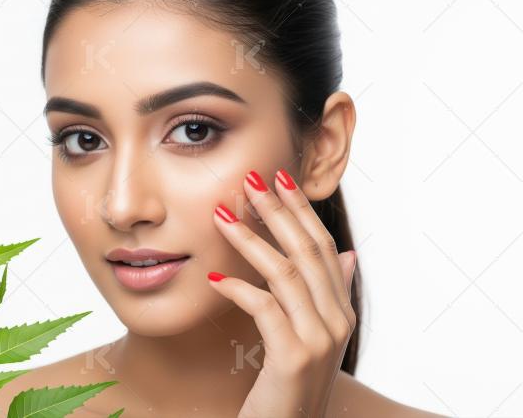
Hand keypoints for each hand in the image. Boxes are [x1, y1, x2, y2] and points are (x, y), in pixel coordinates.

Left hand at [208, 168, 356, 417]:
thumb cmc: (287, 383)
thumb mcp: (310, 336)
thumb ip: (327, 295)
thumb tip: (346, 254)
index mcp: (341, 310)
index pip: (322, 246)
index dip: (301, 210)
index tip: (278, 178)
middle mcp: (338, 321)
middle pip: (308, 251)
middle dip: (278, 211)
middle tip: (250, 180)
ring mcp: (320, 340)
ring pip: (286, 273)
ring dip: (251, 240)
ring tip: (221, 216)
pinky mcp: (295, 358)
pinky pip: (265, 308)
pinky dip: (237, 289)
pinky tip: (213, 278)